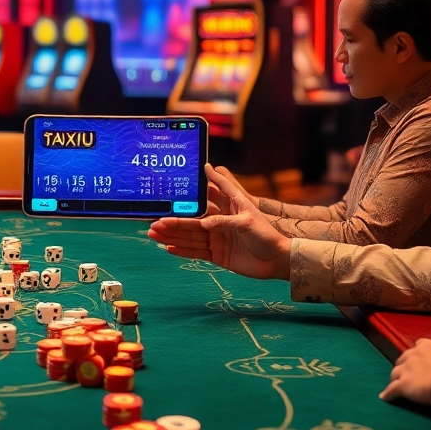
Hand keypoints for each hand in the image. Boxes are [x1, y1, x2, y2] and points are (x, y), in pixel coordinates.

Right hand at [148, 164, 289, 279]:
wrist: (276, 261)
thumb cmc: (267, 236)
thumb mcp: (246, 222)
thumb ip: (223, 221)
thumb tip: (202, 223)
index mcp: (231, 207)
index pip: (216, 190)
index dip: (207, 179)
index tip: (196, 168)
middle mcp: (221, 221)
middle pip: (193, 219)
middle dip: (174, 219)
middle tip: (155, 220)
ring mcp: (217, 238)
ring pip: (190, 236)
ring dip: (172, 234)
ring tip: (154, 233)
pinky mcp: (217, 254)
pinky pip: (196, 252)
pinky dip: (182, 250)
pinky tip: (168, 247)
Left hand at [379, 337, 430, 404]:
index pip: (424, 346)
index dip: (422, 355)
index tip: (424, 361)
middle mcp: (420, 351)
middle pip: (406, 356)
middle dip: (407, 364)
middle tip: (410, 373)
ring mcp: (410, 367)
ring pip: (396, 371)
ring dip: (397, 377)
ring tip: (398, 384)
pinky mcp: (405, 383)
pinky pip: (393, 389)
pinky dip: (389, 393)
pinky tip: (386, 397)